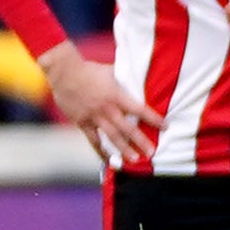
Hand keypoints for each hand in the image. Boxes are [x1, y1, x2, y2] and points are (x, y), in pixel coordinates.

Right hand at [42, 41, 156, 167]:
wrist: (63, 72)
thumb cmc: (90, 69)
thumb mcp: (112, 72)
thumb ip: (125, 80)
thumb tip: (141, 78)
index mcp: (116, 96)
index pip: (140, 110)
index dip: (154, 119)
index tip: (166, 126)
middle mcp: (106, 109)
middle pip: (127, 128)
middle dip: (140, 141)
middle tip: (152, 153)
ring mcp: (93, 117)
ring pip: (111, 137)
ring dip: (123, 149)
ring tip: (134, 160)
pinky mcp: (82, 122)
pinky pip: (93, 139)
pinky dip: (101, 150)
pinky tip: (108, 159)